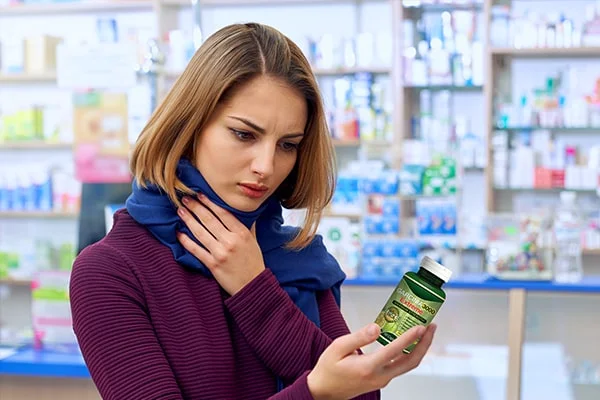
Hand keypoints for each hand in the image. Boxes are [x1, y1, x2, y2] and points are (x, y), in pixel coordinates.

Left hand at [176, 194, 264, 294]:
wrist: (253, 285)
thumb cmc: (254, 262)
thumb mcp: (254, 241)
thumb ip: (248, 226)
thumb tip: (245, 211)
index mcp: (242, 233)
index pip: (223, 213)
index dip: (209, 203)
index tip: (199, 194)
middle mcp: (231, 241)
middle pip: (209, 220)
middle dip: (195, 207)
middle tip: (185, 198)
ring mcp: (221, 253)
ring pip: (201, 232)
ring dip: (188, 220)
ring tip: (180, 211)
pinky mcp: (213, 264)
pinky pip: (196, 250)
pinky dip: (186, 241)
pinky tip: (179, 233)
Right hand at [307, 323, 435, 399]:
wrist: (324, 391)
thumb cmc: (329, 368)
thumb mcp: (338, 348)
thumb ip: (359, 337)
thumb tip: (377, 327)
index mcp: (368, 367)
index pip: (394, 351)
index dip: (410, 337)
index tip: (421, 326)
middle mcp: (379, 376)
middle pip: (411, 361)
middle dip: (425, 343)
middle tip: (431, 326)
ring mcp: (383, 379)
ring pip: (408, 365)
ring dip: (420, 348)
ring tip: (425, 331)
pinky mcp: (382, 379)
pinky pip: (401, 366)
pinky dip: (410, 352)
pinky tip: (410, 341)